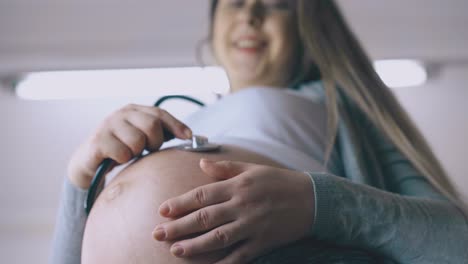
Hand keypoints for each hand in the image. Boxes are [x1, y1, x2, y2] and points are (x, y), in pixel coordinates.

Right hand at [67, 104, 191, 188]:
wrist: (88, 161)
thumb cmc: (121, 148)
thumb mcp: (141, 138)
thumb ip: (161, 134)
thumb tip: (192, 136)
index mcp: (134, 110)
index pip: (160, 114)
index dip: (176, 125)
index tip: (189, 136)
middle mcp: (122, 113)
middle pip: (152, 126)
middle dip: (154, 142)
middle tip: (146, 150)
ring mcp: (108, 125)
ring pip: (138, 141)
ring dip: (136, 153)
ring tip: (128, 153)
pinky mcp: (98, 140)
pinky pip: (123, 153)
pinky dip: (123, 159)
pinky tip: (116, 158)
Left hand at [153, 159, 314, 262]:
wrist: (312, 199)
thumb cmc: (279, 181)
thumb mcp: (252, 169)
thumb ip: (225, 168)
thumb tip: (200, 163)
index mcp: (238, 186)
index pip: (203, 195)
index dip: (180, 203)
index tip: (162, 211)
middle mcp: (242, 205)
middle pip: (205, 218)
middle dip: (179, 227)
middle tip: (157, 234)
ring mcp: (253, 225)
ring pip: (218, 238)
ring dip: (195, 246)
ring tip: (175, 250)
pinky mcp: (263, 242)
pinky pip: (240, 256)